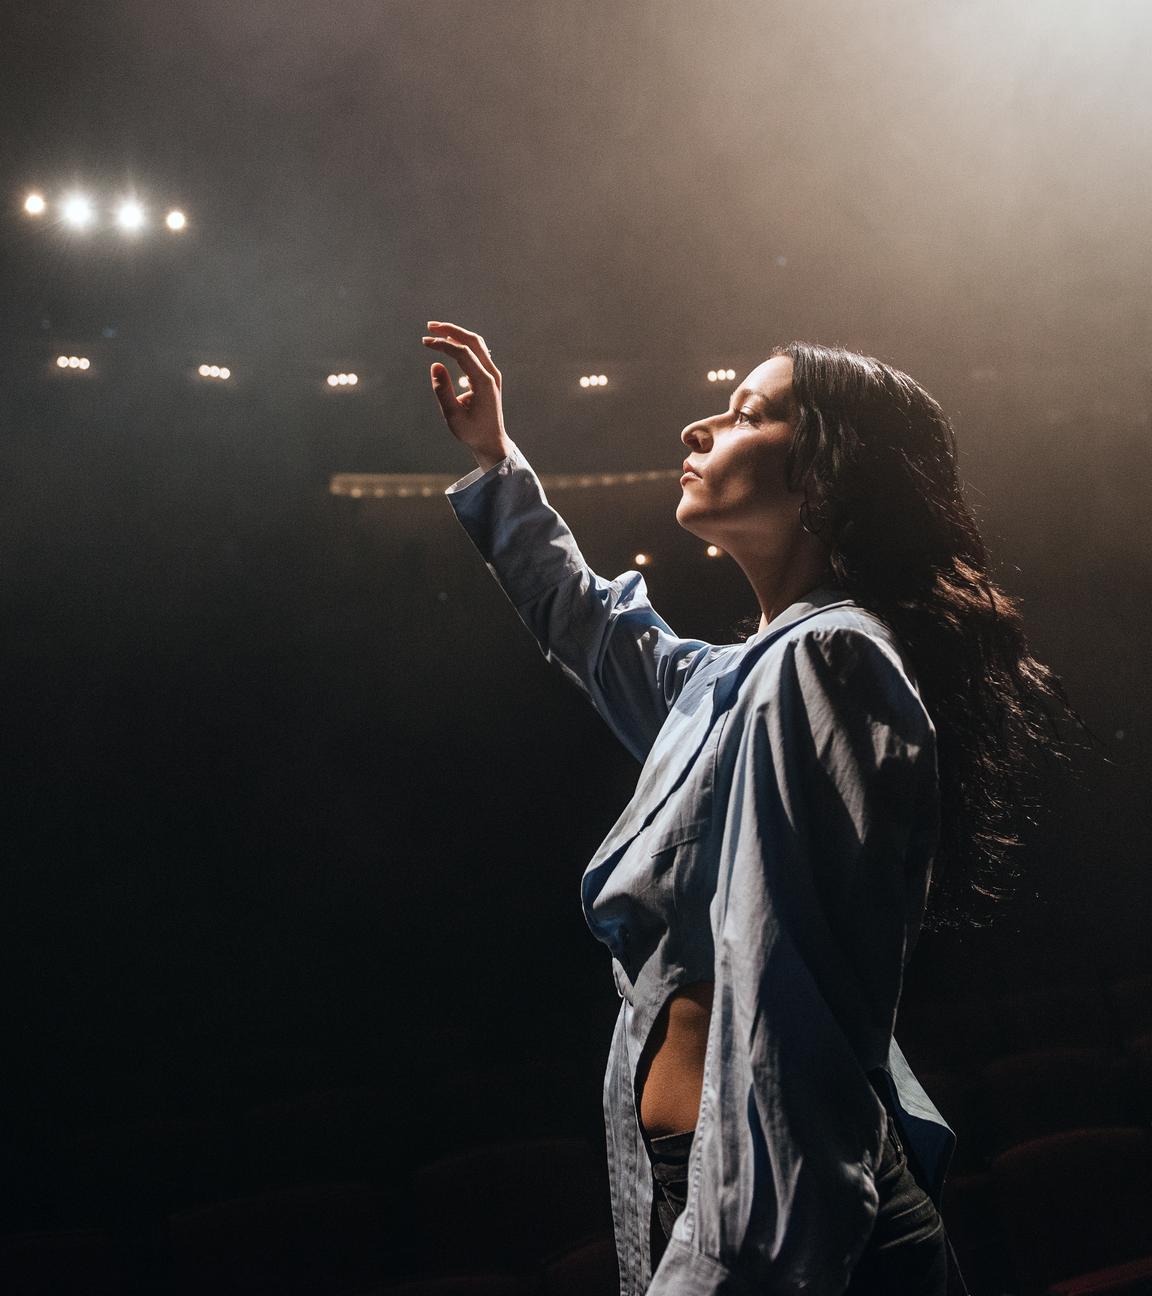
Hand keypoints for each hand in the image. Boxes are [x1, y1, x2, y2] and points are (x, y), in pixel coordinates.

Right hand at [422, 321, 512, 468]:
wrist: (491, 441)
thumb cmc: (472, 432)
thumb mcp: (452, 416)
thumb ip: (443, 391)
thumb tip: (435, 365)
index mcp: (484, 382)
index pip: (463, 353)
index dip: (443, 344)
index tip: (425, 342)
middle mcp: (491, 374)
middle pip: (473, 341)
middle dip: (451, 330)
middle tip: (430, 326)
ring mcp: (492, 374)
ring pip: (476, 344)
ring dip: (457, 334)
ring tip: (436, 331)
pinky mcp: (489, 377)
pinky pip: (477, 353)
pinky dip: (462, 344)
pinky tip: (448, 344)